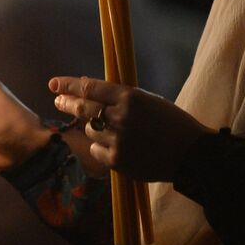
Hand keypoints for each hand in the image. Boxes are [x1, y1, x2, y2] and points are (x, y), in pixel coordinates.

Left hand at [49, 76, 210, 181]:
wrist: (190, 154)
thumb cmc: (171, 123)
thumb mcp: (149, 101)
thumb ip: (121, 97)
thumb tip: (90, 92)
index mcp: (130, 97)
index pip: (90, 87)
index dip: (69, 85)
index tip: (55, 84)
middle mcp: (121, 117)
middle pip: (83, 108)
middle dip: (67, 103)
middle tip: (58, 102)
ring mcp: (118, 140)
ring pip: (90, 130)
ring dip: (94, 128)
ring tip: (111, 130)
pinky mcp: (117, 161)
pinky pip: (97, 150)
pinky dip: (101, 147)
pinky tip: (117, 147)